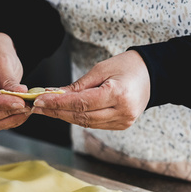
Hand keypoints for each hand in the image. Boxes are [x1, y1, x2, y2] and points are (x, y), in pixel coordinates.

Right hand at [0, 33, 31, 130]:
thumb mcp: (2, 62)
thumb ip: (10, 81)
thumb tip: (21, 95)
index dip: (2, 103)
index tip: (21, 102)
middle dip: (7, 112)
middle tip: (27, 106)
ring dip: (10, 119)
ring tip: (27, 108)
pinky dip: (10, 120)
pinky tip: (22, 111)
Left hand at [31, 51, 149, 129]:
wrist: (152, 75)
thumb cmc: (128, 66)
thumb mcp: (102, 69)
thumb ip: (79, 85)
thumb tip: (55, 95)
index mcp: (118, 94)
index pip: (81, 103)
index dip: (58, 103)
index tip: (40, 100)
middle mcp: (122, 112)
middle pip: (82, 117)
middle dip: (58, 112)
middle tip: (38, 106)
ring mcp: (123, 121)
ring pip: (87, 123)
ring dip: (65, 116)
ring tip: (48, 109)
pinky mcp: (122, 125)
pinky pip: (95, 124)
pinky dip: (79, 118)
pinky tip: (65, 112)